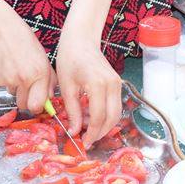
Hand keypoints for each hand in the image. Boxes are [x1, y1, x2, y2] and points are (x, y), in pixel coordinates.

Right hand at [0, 0, 55, 112]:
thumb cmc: (23, 39)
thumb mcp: (43, 57)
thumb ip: (49, 78)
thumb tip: (50, 96)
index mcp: (40, 72)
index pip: (38, 105)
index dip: (39, 106)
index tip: (40, 102)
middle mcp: (25, 78)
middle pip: (25, 106)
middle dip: (27, 100)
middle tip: (28, 88)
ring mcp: (9, 80)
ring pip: (14, 95)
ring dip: (17, 88)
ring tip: (17, 69)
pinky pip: (4, 87)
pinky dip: (7, 80)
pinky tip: (8, 65)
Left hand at [55, 31, 121, 148]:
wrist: (81, 41)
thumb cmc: (69, 60)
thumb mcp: (67, 87)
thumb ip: (72, 111)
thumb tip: (75, 131)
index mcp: (98, 84)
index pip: (99, 117)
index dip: (92, 133)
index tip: (83, 143)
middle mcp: (112, 84)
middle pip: (112, 118)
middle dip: (101, 133)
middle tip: (88, 141)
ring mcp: (117, 83)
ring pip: (117, 113)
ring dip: (105, 125)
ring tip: (90, 131)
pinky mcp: (117, 82)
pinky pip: (115, 104)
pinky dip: (107, 115)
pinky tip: (93, 118)